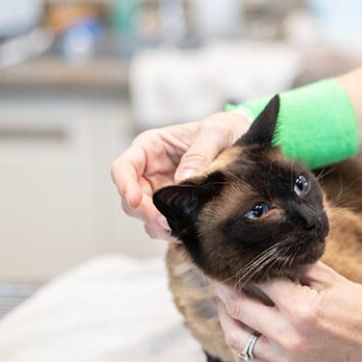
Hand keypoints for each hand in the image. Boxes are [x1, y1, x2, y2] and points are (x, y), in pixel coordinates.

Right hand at [111, 110, 250, 239]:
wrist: (238, 140)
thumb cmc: (221, 130)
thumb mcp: (215, 134)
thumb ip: (199, 154)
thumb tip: (183, 179)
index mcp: (150, 147)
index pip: (123, 168)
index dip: (124, 185)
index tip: (135, 201)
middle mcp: (149, 170)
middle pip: (131, 197)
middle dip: (145, 213)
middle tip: (166, 223)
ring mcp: (159, 189)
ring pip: (144, 214)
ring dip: (156, 226)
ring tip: (178, 230)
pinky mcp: (172, 204)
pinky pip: (162, 223)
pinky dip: (169, 230)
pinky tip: (185, 231)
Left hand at [211, 262, 361, 361]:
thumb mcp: (337, 282)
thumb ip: (301, 269)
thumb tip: (272, 255)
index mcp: (303, 309)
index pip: (259, 280)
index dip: (242, 265)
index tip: (230, 255)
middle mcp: (289, 337)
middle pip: (238, 306)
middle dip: (222, 286)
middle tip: (214, 272)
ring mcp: (286, 360)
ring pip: (235, 337)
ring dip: (224, 315)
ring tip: (224, 298)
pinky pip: (248, 359)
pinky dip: (238, 341)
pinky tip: (241, 325)